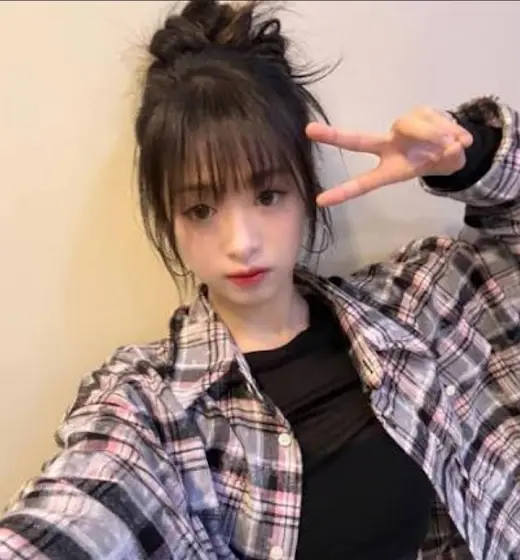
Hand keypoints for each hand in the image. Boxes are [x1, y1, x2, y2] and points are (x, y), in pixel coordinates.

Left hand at [306, 106, 473, 206]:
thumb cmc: (437, 159)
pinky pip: (430, 118)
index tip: (320, 201)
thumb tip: (444, 139)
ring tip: (451, 145)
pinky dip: (449, 129)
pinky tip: (456, 136)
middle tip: (309, 131)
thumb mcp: (439, 163)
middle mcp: (388, 145)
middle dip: (335, 136)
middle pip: (358, 141)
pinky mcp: (417, 111)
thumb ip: (440, 150)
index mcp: (389, 167)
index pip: (363, 181)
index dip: (343, 191)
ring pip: (412, 127)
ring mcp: (400, 127)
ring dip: (436, 137)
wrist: (456, 146)